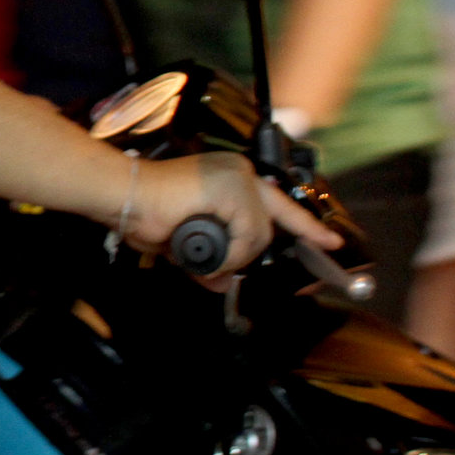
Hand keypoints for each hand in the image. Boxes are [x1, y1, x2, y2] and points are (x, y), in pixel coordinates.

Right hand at [122, 152, 337, 278]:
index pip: (277, 204)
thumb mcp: (186, 243)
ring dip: (233, 255)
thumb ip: (211, 259)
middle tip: (259, 257)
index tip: (329, 240)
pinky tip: (207, 247)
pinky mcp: (235, 188)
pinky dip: (230, 252)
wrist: (124, 196)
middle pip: (271, 222)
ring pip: (259, 234)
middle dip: (266, 247)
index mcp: (229, 178)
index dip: (305, 225)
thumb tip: (221, 282)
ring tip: (202, 253)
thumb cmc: (145, 213)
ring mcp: (239, 178)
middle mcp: (239, 172)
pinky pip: (248, 235)